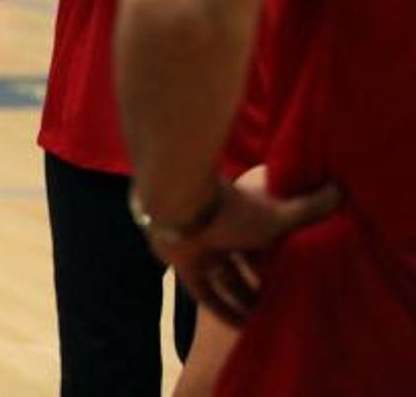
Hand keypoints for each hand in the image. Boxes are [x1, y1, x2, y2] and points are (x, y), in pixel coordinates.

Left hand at [149, 177, 339, 325]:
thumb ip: (309, 209)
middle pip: (247, 260)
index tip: (303, 272)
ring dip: (246, 299)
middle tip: (288, 302)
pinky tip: (243, 328)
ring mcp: (202, 248)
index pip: (267, 236)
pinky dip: (223, 310)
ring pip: (228, 278)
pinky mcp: (185, 266)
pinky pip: (207, 294)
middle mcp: (222, 230)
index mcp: (244, 213)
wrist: (179, 207)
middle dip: (265, 280)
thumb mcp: (277, 215)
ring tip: (271, 319)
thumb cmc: (232, 210)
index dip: (282, 255)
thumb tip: (340, 191)